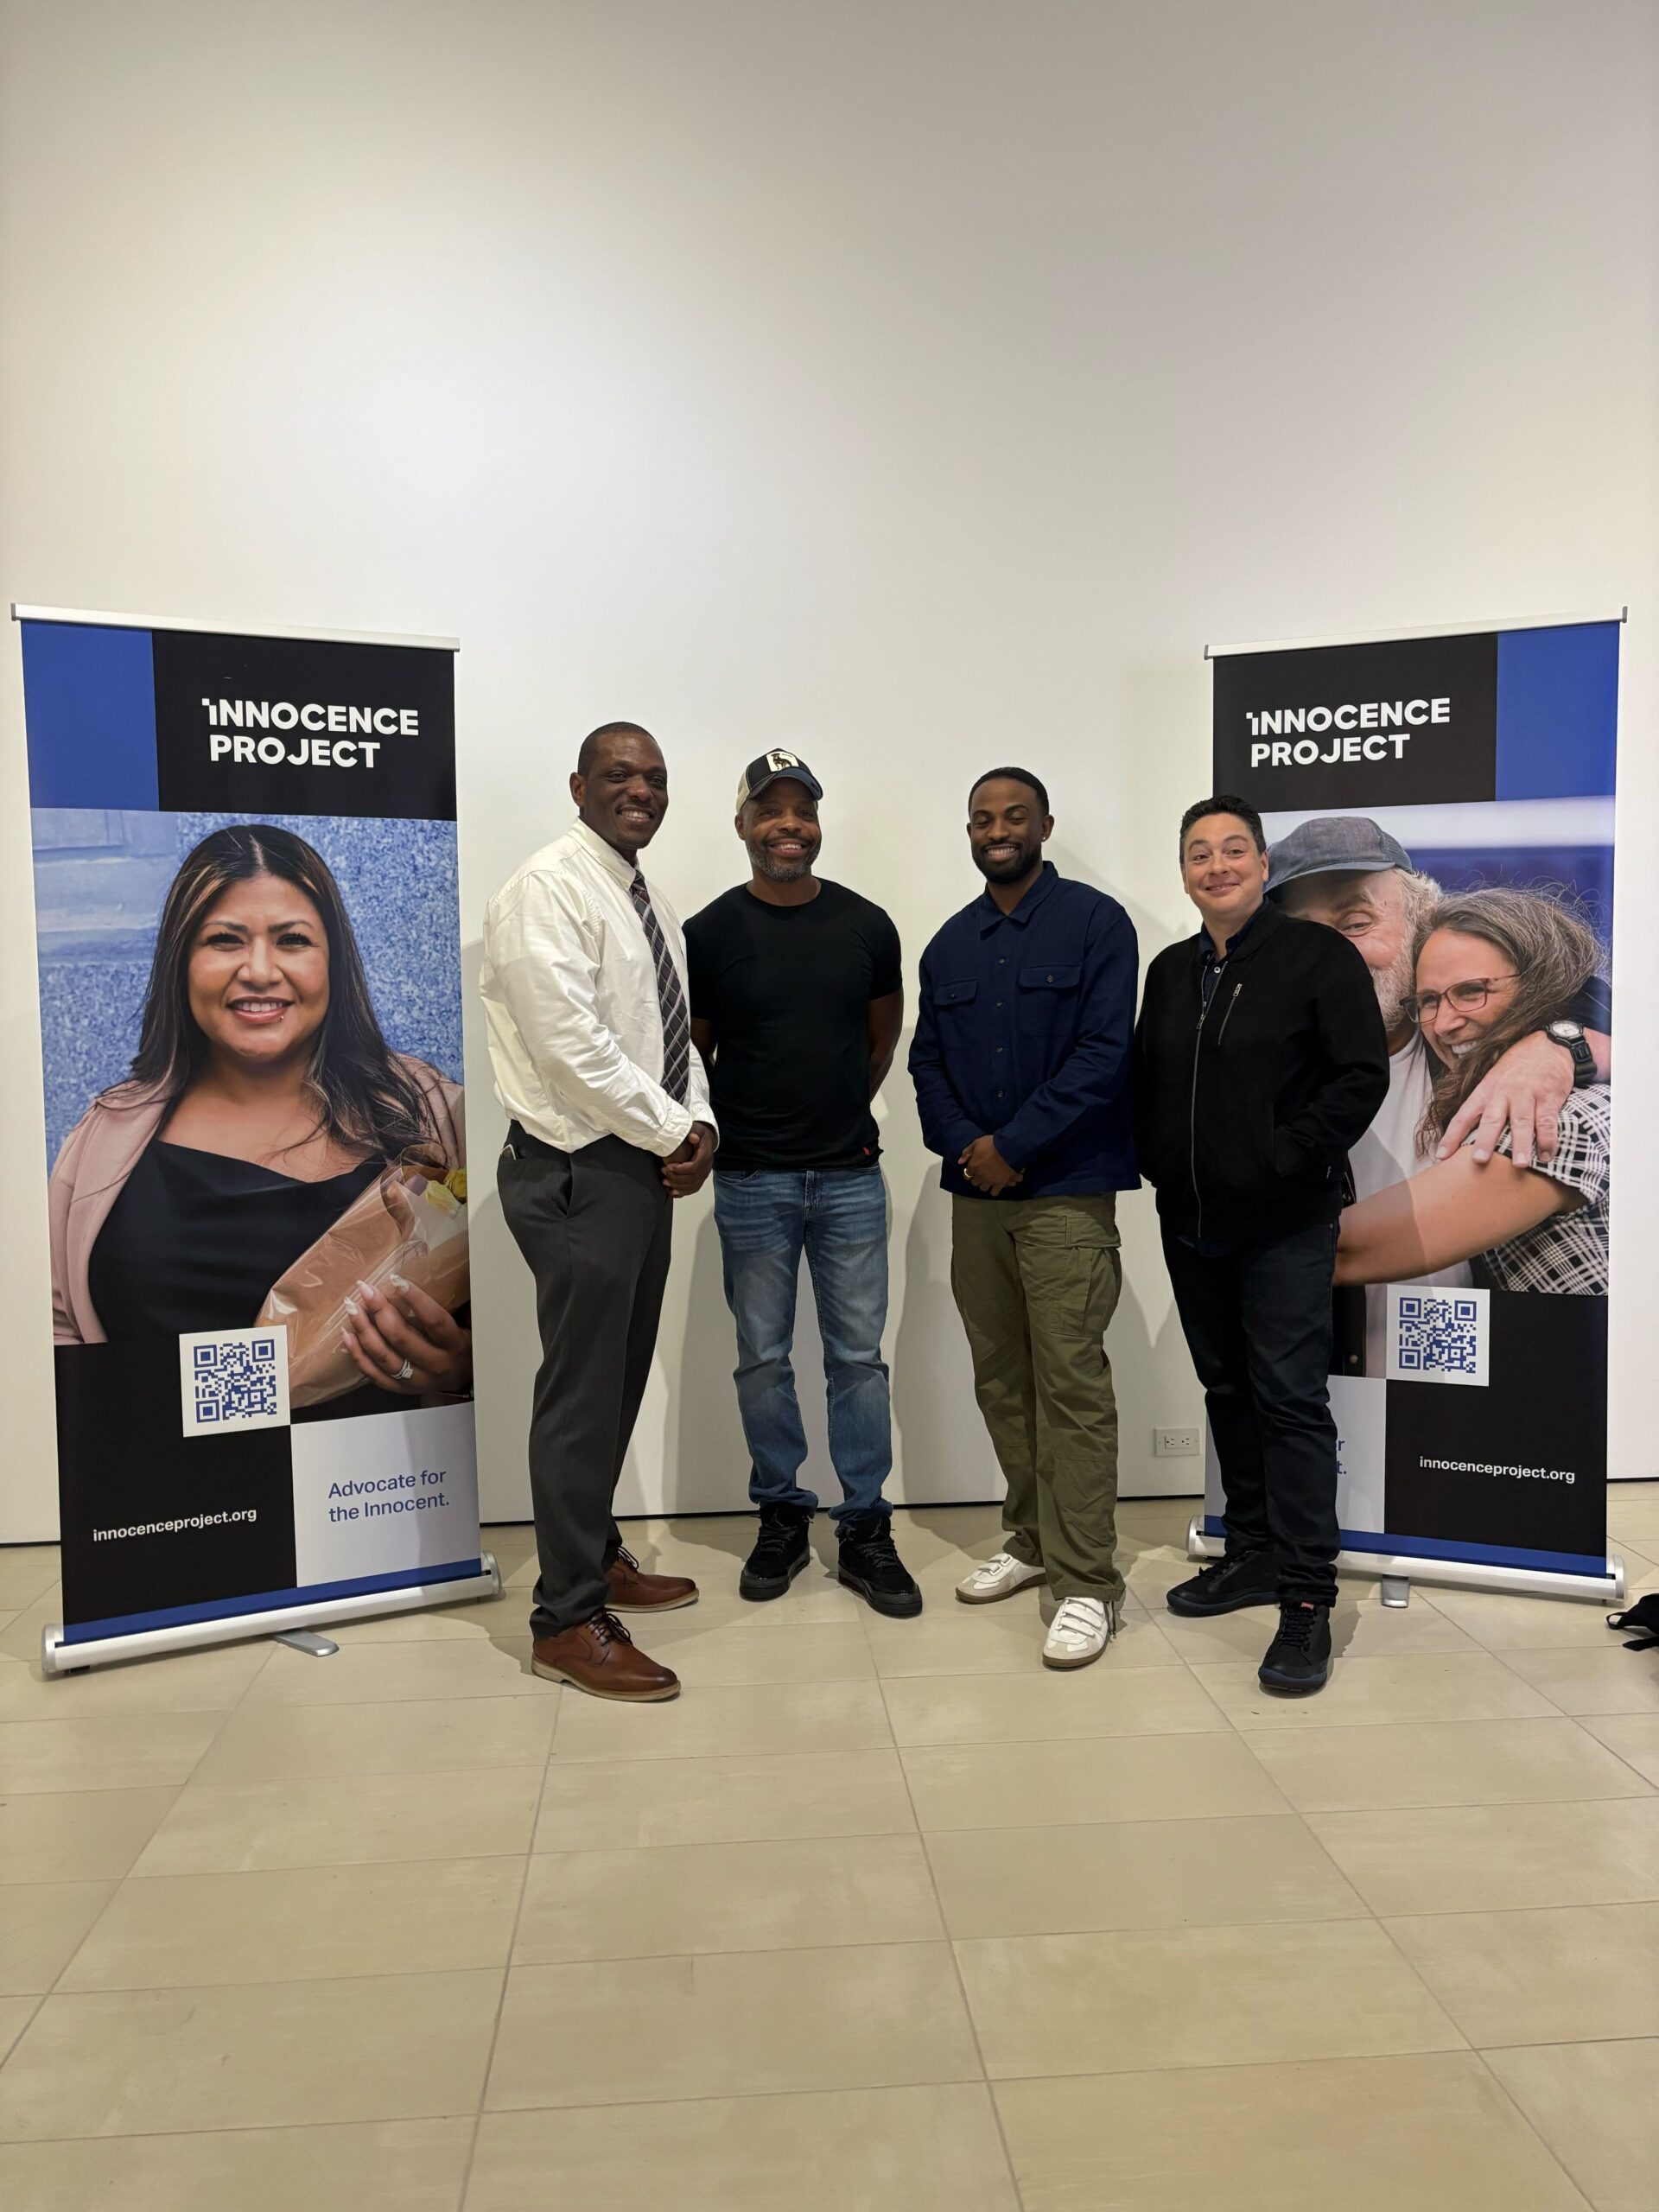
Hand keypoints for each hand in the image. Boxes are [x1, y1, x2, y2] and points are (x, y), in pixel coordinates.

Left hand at [342, 1276, 472, 1396]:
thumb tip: (440, 1269)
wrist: (462, 1381)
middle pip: (402, 1337)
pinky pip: (373, 1373)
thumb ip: (456, 1304)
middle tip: (365, 1289)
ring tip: (352, 1308)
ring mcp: (415, 1380)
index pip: (434, 1320)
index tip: (396, 1279)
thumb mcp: (468, 1325)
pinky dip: (357, 1354)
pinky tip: (347, 1335)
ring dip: (364, 1330)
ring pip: (383, 1355)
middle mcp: (435, 1364)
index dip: (415, 1299)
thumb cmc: (461, 1345)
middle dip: (380, 1310)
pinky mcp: (400, 1388)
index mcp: (454, 1344)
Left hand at [662, 1121, 716, 1197]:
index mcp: (705, 1155)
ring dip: (678, 1187)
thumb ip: (694, 1132)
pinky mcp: (699, 1179)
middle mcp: (706, 1167)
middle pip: (693, 1178)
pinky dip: (682, 1192)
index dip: (681, 1169)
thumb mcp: (697, 1129)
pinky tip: (671, 1192)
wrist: (706, 1140)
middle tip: (663, 1171)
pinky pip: (692, 1189)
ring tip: (665, 1182)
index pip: (694, 1166)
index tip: (668, 1166)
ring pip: (692, 1186)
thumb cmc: (699, 1134)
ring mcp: (704, 1174)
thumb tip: (692, 1137)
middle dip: (676, 1178)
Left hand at [958, 1134, 1023, 1194]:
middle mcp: (980, 1175)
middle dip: (977, 1178)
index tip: (973, 1170)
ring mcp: (989, 1181)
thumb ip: (967, 1152)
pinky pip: (994, 1193)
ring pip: (983, 1188)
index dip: (970, 1172)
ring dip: (985, 1184)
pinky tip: (996, 1185)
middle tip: (982, 1174)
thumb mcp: (977, 1143)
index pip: (967, 1174)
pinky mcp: (999, 1184)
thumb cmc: (993, 1144)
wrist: (1009, 1149)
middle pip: (975, 1182)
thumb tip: (959, 1162)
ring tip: (989, 1180)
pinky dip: (995, 1190)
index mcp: (973, 1166)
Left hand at [1436, 1029, 1572, 1166]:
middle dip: (1485, 1141)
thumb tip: (1466, 1135)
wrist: (1546, 1044)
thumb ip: (1484, 1105)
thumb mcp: (1493, 1081)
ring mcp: (1527, 1095)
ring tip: (1520, 1165)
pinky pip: (1547, 1121)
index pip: (1464, 1116)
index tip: (1441, 1155)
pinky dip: (1548, 1139)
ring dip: (1521, 1144)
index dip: (1452, 1136)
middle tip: (1479, 1160)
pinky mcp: (1549, 1097)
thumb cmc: (1516, 1068)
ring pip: (1522, 1122)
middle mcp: (1503, 1093)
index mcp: (1485, 1091)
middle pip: (1492, 1120)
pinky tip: (1547, 1155)